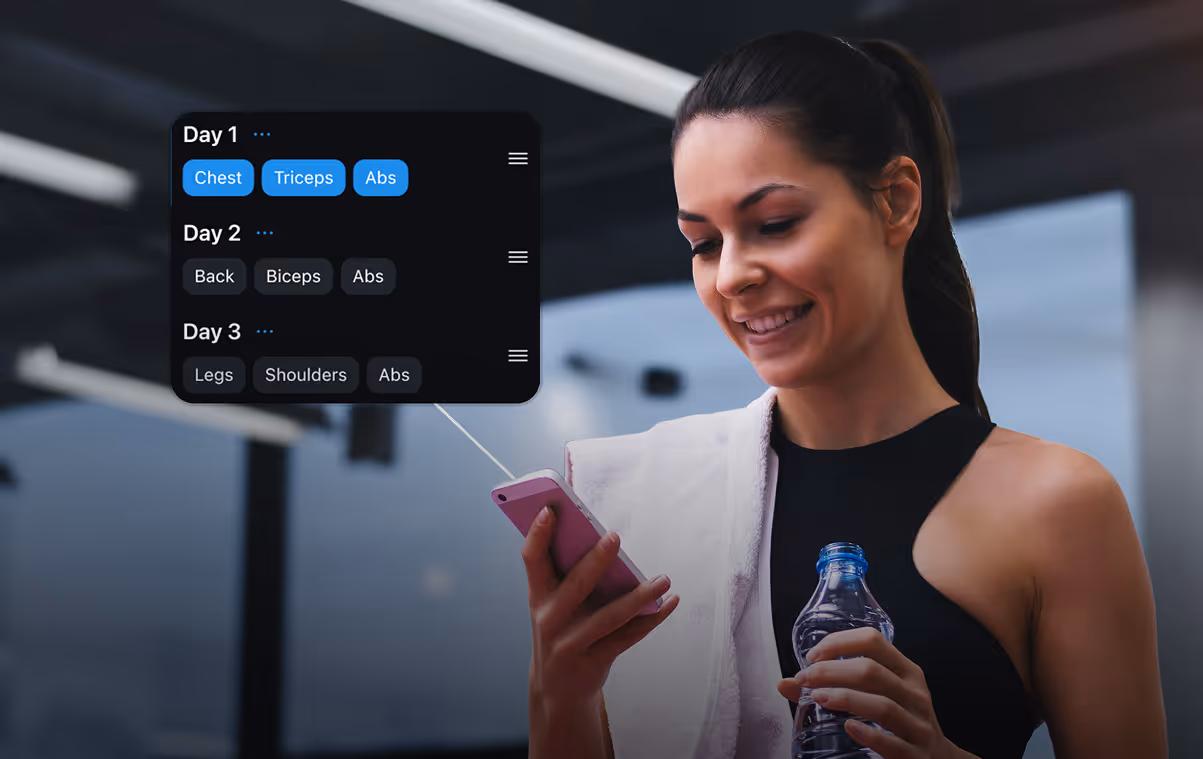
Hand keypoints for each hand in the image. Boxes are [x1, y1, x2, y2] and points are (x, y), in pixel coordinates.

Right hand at [524, 505, 679, 713]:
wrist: (557, 688)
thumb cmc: (560, 630)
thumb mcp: (553, 605)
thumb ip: (569, 575)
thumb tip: (600, 536)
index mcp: (538, 596)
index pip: (532, 560)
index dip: (538, 535)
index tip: (550, 510)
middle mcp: (550, 619)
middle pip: (574, 586)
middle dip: (595, 561)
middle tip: (614, 537)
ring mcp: (570, 643)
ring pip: (609, 617)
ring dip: (639, 597)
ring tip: (663, 579)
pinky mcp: (594, 662)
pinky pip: (627, 638)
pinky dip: (651, 620)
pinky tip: (669, 602)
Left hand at [777, 627, 970, 758]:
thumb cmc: (900, 720)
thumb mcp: (878, 696)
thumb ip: (835, 687)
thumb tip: (785, 683)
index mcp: (905, 670)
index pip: (873, 640)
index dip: (839, 643)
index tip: (812, 656)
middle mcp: (914, 693)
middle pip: (872, 671)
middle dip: (831, 671)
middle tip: (805, 679)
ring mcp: (918, 724)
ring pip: (883, 705)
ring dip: (845, 698)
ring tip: (819, 698)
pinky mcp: (915, 754)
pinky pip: (892, 742)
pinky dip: (868, 733)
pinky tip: (849, 727)